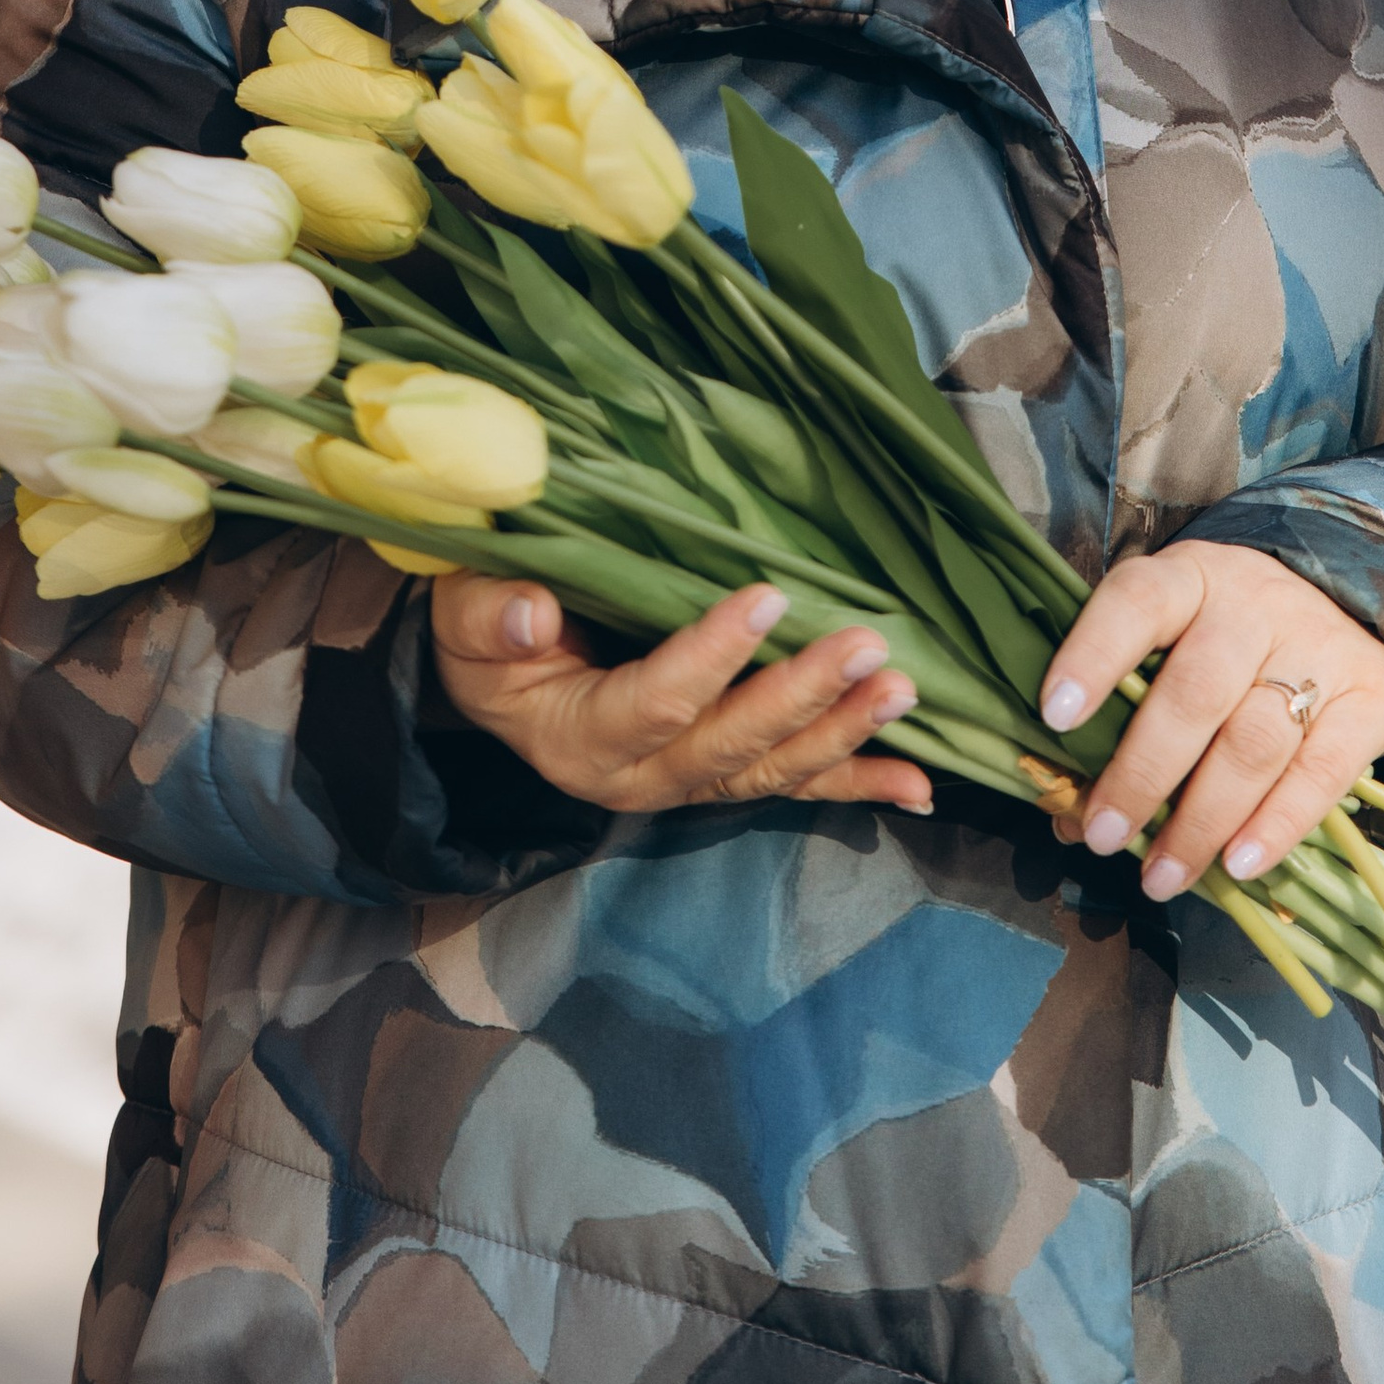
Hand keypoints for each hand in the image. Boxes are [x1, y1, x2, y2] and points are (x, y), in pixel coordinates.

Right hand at [431, 575, 935, 816]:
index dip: (712, 656)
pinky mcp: (721, 776)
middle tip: (864, 647)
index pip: (655, 702)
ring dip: (843, 736)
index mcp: (580, 739)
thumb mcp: (467, 617)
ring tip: (900, 691)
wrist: (498, 682)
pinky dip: (857, 784)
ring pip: (773, 771)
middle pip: (730, 744)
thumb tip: (532, 615)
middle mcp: (641, 778)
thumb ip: (492, 615)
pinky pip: (795, 787)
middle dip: (802, 697)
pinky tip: (916, 783)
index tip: (769, 596)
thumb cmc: (487, 639)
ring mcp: (687, 784)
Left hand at [1037, 545, 1383, 901]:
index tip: (1055, 717)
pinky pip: (1321, 772)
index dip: (1093, 656)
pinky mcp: (1370, 698)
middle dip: (1142, 774)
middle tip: (1103, 836)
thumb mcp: (1170, 649)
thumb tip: (1066, 816)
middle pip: (1194, 692)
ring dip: (1201, 820)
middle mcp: (1253, 604)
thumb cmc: (1225, 644)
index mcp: (1189, 579)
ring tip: (1161, 875)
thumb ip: (1119, 718)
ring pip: (1253, 741)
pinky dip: (1277, 825)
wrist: (1344, 615)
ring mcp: (1317, 647)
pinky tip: (1238, 866)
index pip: (1136, 603)